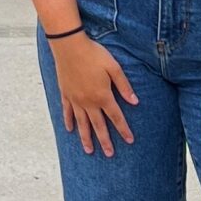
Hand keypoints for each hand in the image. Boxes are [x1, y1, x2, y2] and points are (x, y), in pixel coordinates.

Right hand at [50, 32, 137, 156]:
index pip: (116, 117)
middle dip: (105, 141)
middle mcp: (88, 102)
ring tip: (89, 150)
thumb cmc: (94, 54)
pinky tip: (70, 130)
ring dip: (85, 138)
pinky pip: (67, 112)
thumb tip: (135, 102)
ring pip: (81, 123)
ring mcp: (75, 99)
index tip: (129, 140)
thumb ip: (124, 86)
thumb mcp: (113, 68)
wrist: (69, 46)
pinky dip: (69, 122)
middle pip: (98, 125)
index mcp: (103, 96)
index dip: (123, 129)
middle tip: (109, 154)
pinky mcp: (65, 94)